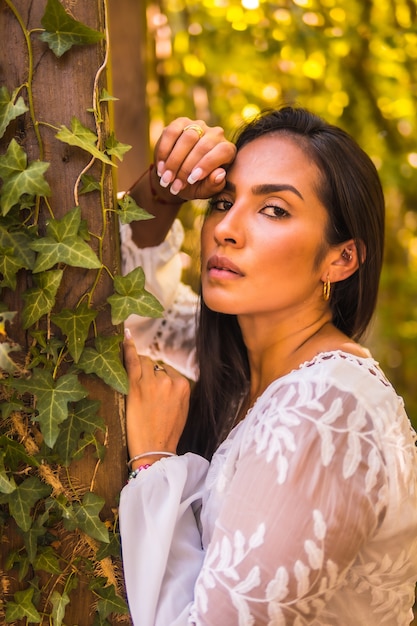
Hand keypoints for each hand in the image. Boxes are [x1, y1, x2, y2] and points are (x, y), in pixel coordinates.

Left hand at [123, 332, 189, 466]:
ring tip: (136, 388)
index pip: (167, 370)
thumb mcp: (181, 409)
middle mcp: (170, 380)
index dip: (158, 377)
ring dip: (139, 371)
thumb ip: (176, 390)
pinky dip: (128, 347)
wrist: (155, 450)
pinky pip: (133, 361)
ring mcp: (153, 382)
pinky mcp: (136, 386)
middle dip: (149, 374)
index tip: (153, 385)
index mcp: (183, 385)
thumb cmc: (167, 432)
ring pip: (145, 363)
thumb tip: (165, 377)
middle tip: (143, 392)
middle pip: (156, 365)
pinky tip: (126, 336)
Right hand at [154, 117, 236, 200]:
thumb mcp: (205, 190)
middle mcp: (216, 134)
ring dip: (174, 161)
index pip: (222, 151)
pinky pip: (172, 132)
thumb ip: (214, 185)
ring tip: (166, 178)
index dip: (206, 165)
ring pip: (188, 137)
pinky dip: (164, 151)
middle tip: (175, 184)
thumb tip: (219, 174)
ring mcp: (199, 126)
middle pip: (203, 146)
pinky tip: (160, 167)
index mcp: (227, 151)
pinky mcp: (181, 123)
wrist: (177, 177)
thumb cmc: (196, 185)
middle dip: (186, 167)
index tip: (192, 179)